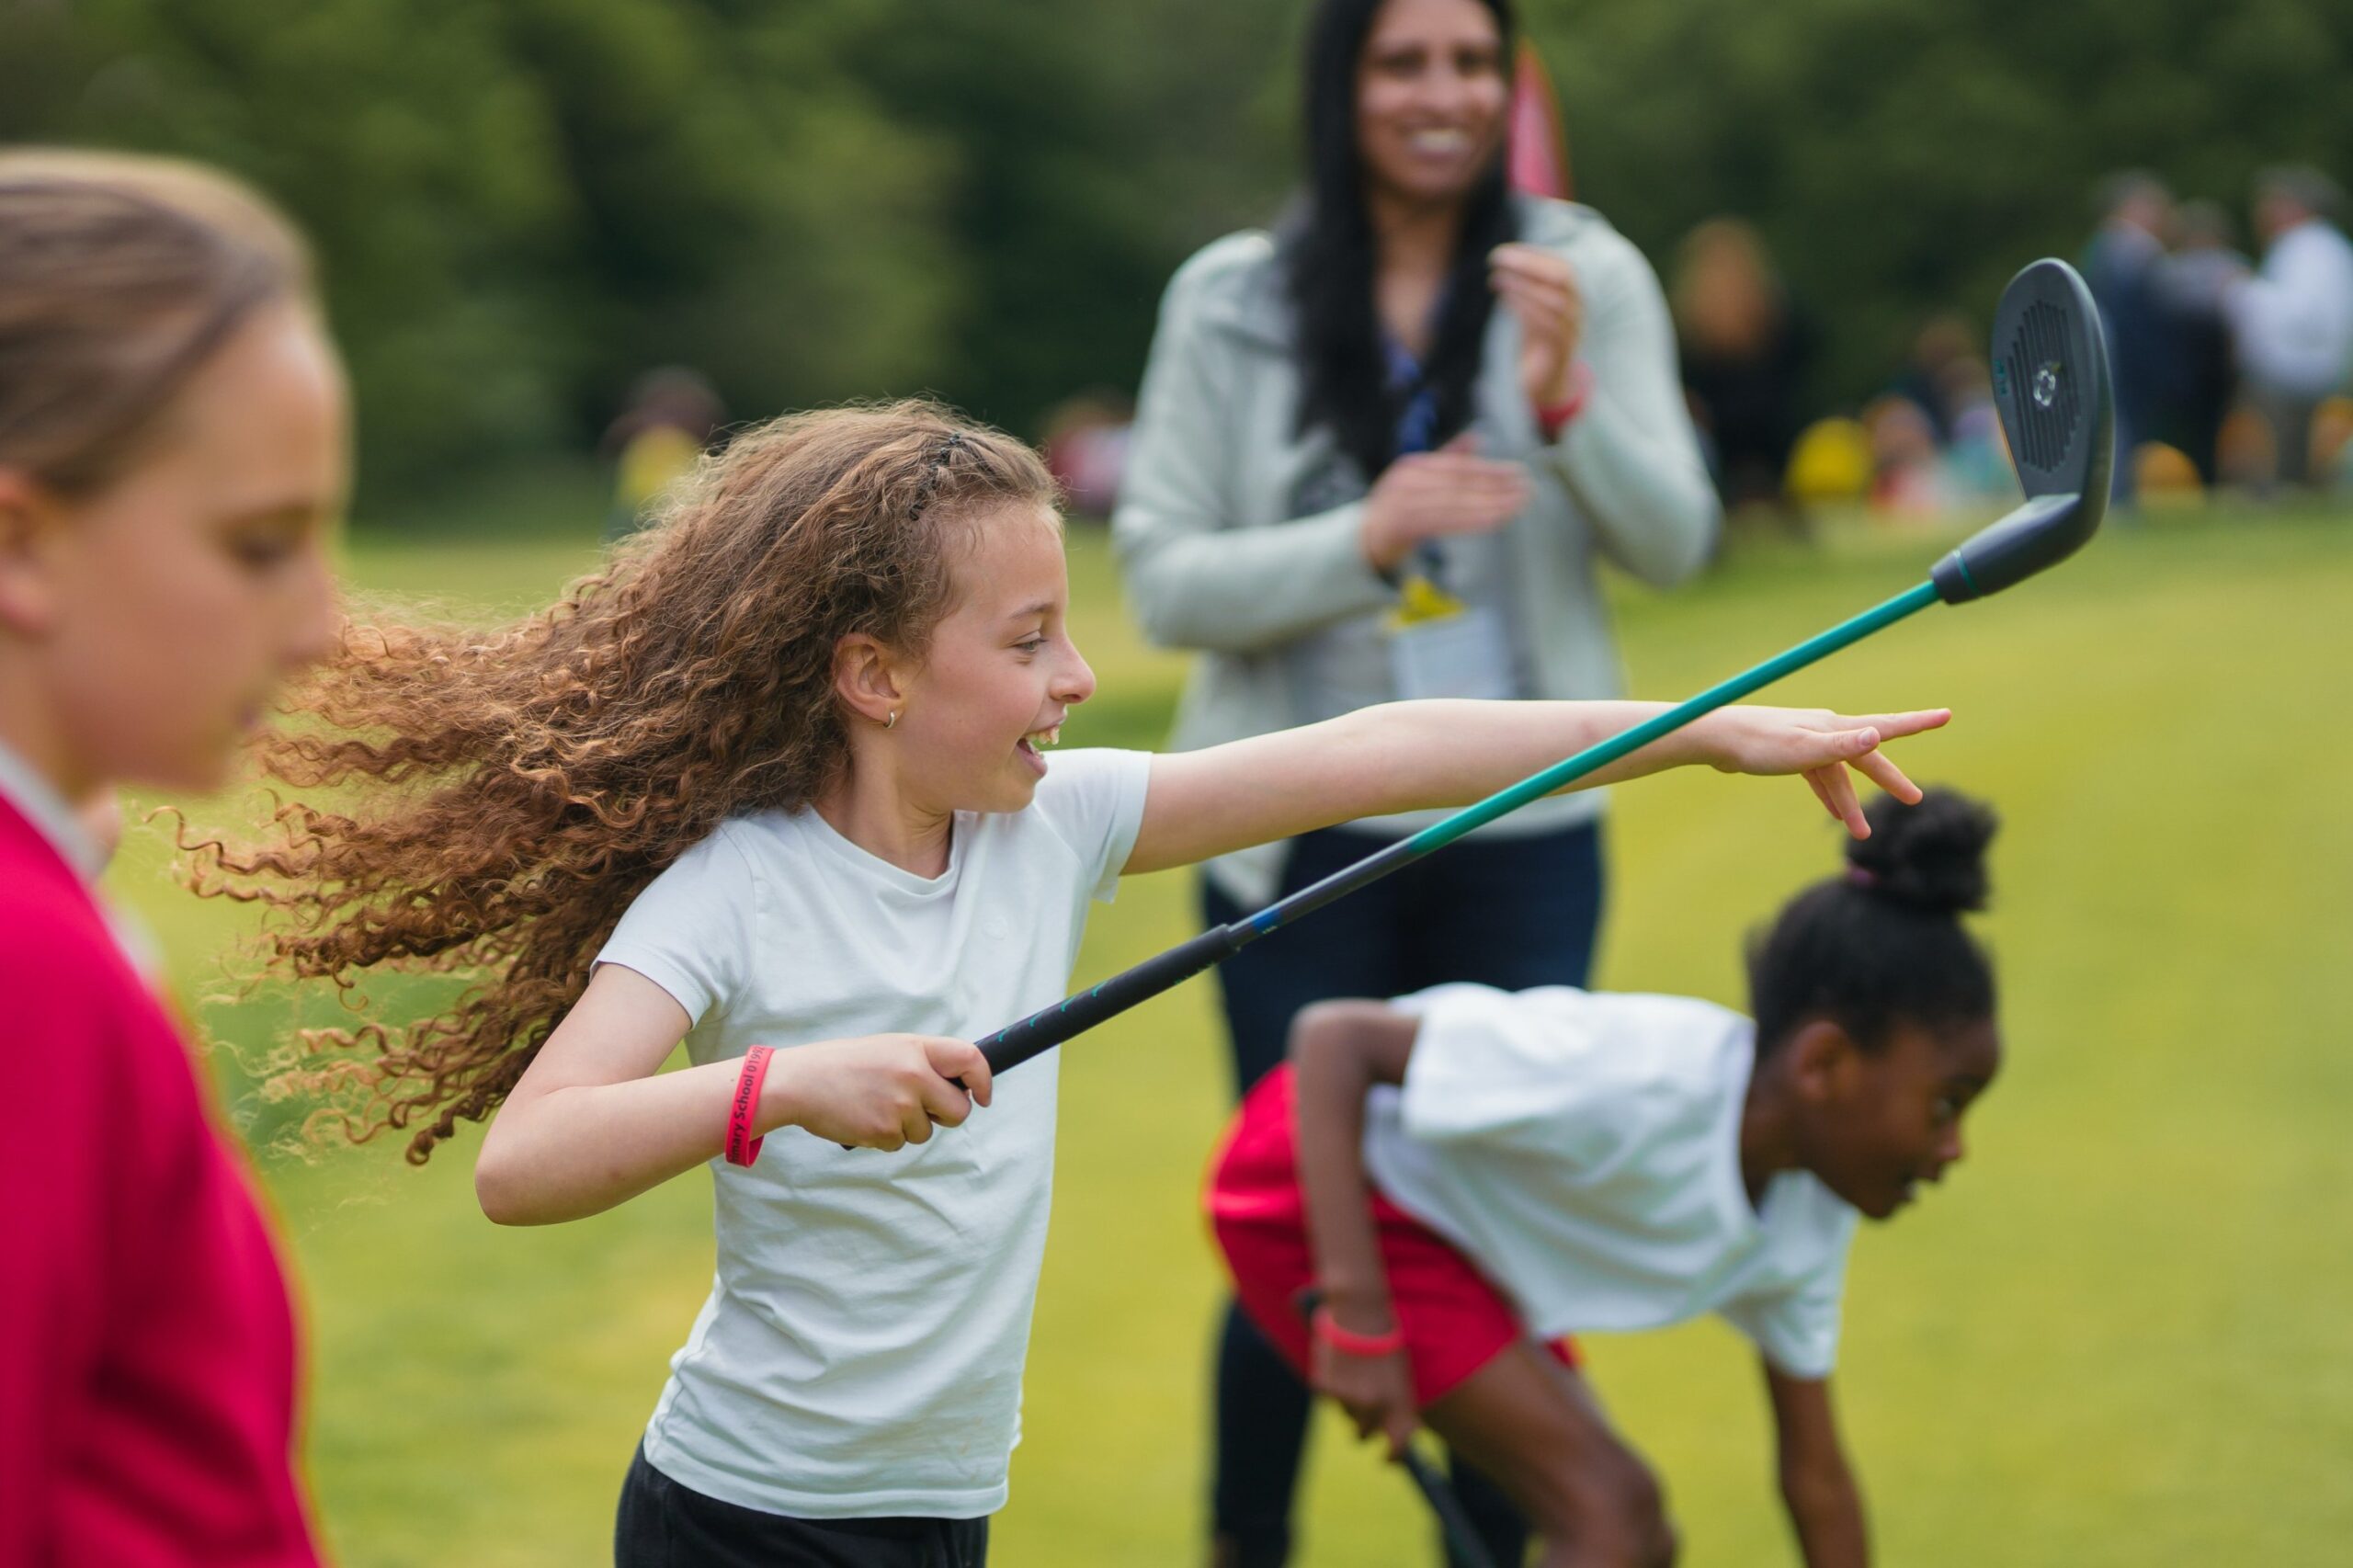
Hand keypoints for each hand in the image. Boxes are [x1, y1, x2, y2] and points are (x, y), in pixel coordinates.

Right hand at [763, 1034, 991, 1150]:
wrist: (800, 1082)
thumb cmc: (844, 1065)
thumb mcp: (888, 1049)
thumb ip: (922, 1062)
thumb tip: (958, 1087)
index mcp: (916, 1049)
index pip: (970, 1059)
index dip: (984, 1080)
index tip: (983, 1096)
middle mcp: (913, 1074)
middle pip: (959, 1110)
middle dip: (945, 1116)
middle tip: (922, 1109)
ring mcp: (900, 1104)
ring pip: (926, 1132)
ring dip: (907, 1127)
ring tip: (876, 1106)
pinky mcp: (884, 1131)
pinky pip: (900, 1144)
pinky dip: (885, 1137)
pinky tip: (864, 1118)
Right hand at [1310, 1301, 1419, 1458]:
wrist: (1361, 1312)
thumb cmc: (1384, 1339)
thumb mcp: (1400, 1374)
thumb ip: (1396, 1403)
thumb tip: (1389, 1430)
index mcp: (1400, 1403)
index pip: (1398, 1445)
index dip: (1392, 1457)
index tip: (1386, 1459)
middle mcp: (1376, 1406)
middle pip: (1362, 1435)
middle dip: (1362, 1426)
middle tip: (1360, 1407)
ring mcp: (1349, 1399)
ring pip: (1344, 1414)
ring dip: (1346, 1400)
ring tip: (1353, 1369)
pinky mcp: (1327, 1389)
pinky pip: (1327, 1397)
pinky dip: (1330, 1384)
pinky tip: (1338, 1362)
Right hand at [1360, 434, 1530, 573]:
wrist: (1367, 536)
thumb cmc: (1399, 505)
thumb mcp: (1419, 477)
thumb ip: (1447, 457)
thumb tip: (1477, 436)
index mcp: (1414, 465)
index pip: (1459, 467)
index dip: (1491, 470)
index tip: (1519, 473)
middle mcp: (1408, 481)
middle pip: (1460, 485)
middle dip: (1496, 488)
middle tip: (1525, 490)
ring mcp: (1403, 504)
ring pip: (1455, 504)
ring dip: (1490, 506)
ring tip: (1517, 505)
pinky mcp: (1403, 526)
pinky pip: (1445, 523)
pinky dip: (1473, 522)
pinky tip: (1495, 520)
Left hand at [1490, 243, 1584, 408]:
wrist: (1546, 385)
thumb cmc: (1536, 344)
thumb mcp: (1530, 312)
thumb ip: (1525, 291)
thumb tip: (1504, 263)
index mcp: (1572, 299)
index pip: (1560, 267)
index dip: (1534, 256)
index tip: (1505, 251)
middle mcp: (1577, 311)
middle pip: (1564, 278)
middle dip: (1530, 264)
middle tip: (1498, 258)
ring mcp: (1573, 331)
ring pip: (1556, 301)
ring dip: (1524, 286)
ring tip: (1497, 278)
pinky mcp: (1561, 352)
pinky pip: (1549, 326)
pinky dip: (1526, 309)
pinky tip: (1506, 299)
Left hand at [1692, 707, 1951, 837]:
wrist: (1715, 740)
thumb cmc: (1757, 744)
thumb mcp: (1802, 750)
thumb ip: (1840, 746)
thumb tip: (1876, 736)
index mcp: (1834, 726)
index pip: (1884, 725)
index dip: (1917, 723)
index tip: (1946, 715)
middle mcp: (1824, 730)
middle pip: (1865, 757)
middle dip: (1889, 779)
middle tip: (1914, 798)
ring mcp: (1807, 742)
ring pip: (1838, 776)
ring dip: (1850, 803)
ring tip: (1862, 834)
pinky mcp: (1789, 755)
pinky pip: (1818, 778)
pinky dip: (1828, 796)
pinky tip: (1835, 815)